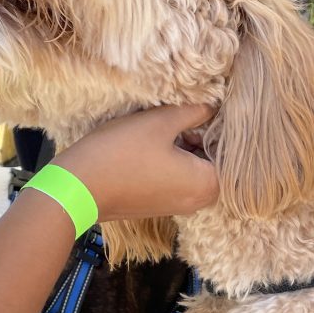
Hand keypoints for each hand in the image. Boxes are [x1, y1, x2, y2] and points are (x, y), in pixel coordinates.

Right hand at [53, 104, 218, 219]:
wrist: (79, 187)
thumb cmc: (122, 153)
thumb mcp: (161, 122)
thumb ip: (194, 112)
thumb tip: (214, 105)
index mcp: (208, 183)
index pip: (233, 153)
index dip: (224, 128)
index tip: (213, 109)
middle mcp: (200, 201)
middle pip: (216, 163)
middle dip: (206, 138)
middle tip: (192, 114)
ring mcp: (180, 206)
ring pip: (198, 171)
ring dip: (190, 148)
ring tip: (173, 125)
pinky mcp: (162, 205)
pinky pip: (181, 180)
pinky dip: (178, 162)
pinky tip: (160, 143)